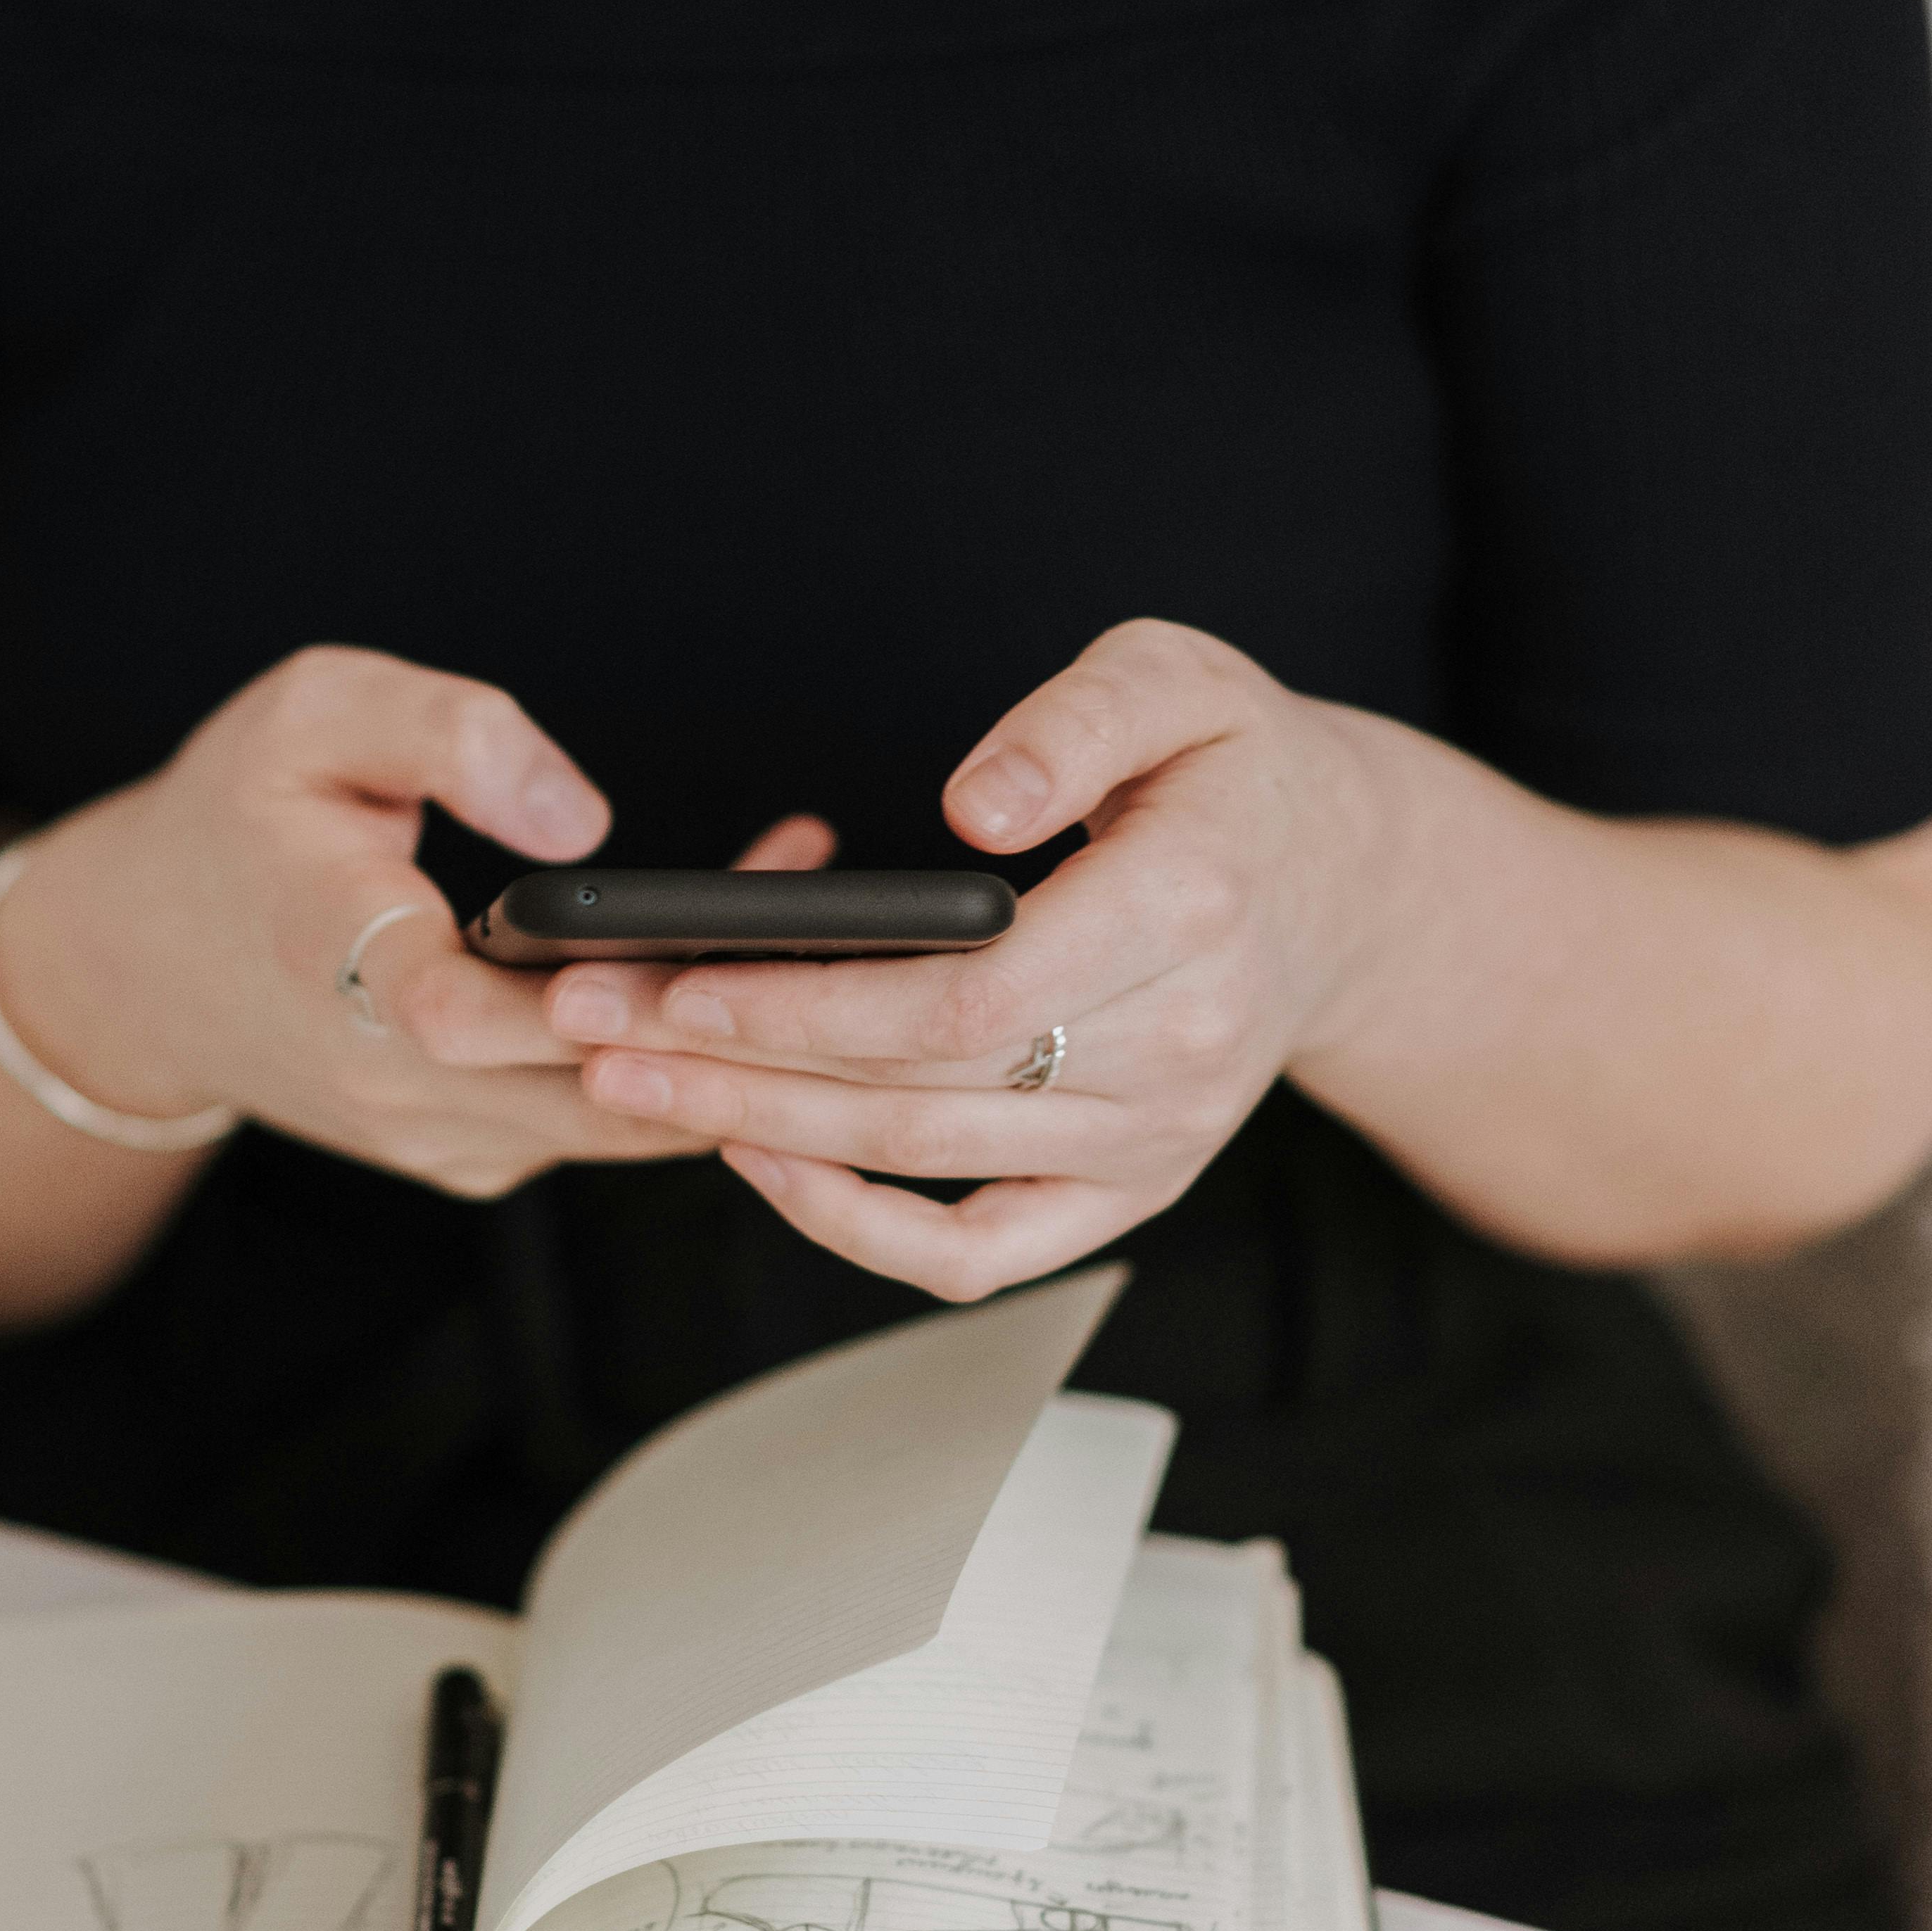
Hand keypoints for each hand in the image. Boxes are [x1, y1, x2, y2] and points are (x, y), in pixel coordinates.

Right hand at [0, 642, 835, 1202]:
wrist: (143, 967)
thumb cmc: (241, 816)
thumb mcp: (315, 710)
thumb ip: (449, 734)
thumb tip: (581, 818)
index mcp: (335, 960)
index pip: (464, 1012)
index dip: (589, 993)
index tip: (695, 945)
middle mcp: (389, 1081)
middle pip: (592, 1083)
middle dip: (730, 1010)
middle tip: (849, 915)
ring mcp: (439, 1139)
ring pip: (627, 1119)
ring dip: (736, 1036)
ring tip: (827, 918)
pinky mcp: (474, 1161)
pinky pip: (610, 1120)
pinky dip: (690, 1056)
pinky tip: (751, 962)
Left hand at [548, 622, 1388, 1296]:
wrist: (1343, 883)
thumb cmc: (1233, 768)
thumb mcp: (1175, 676)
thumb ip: (1077, 721)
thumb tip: (972, 808)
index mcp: (1190, 909)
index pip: (972, 995)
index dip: (813, 1004)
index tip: (682, 979)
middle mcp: (1181, 1048)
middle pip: (923, 1089)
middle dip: (735, 1064)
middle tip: (588, 1023)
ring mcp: (1158, 1139)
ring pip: (928, 1168)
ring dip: (761, 1134)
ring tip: (625, 1079)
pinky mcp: (1131, 1190)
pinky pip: (982, 1254)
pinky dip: (860, 1232)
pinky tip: (758, 1162)